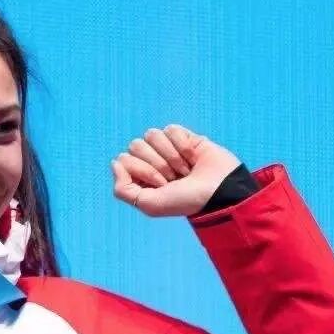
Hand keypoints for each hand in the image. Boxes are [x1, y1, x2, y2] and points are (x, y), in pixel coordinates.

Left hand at [110, 124, 241, 216]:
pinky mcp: (183, 136)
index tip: (160, 185)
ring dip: (170, 155)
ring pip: (151, 134)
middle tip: (173, 179)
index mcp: (139, 176)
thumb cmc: (184, 201)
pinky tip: (193, 158)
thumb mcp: (149, 204)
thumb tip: (115, 162)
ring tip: (184, 170)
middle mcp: (150, 160)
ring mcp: (166, 147)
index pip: (123, 159)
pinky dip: (182, 145)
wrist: (218, 192)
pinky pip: (171, 129)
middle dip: (156, 164)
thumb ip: (123, 189)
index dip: (141, 171)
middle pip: (135, 145)